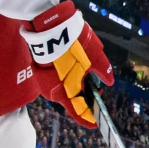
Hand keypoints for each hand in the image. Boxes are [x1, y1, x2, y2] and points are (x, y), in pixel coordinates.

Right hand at [22, 1, 111, 127]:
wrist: (48, 25)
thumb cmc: (72, 42)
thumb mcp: (95, 57)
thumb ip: (103, 71)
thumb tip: (108, 81)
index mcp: (65, 92)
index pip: (78, 113)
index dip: (89, 118)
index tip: (97, 122)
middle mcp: (51, 91)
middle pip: (71, 101)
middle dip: (84, 98)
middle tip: (96, 92)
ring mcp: (44, 82)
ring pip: (64, 90)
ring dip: (76, 87)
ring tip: (88, 78)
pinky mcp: (40, 72)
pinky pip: (56, 81)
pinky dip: (67, 79)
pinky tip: (76, 70)